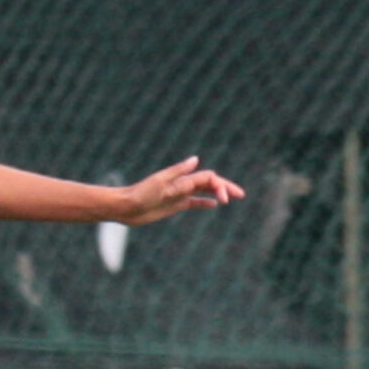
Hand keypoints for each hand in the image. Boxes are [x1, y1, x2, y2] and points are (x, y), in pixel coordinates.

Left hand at [119, 157, 244, 225]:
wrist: (127, 207)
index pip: (207, 178)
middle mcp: (182, 183)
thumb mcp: (162, 186)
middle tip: (241, 195)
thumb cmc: (141, 194)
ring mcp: (179, 193)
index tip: (224, 199)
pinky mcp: (175, 204)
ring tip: (231, 198)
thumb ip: (180, 176)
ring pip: (204, 191)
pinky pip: (194, 202)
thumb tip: (196, 161)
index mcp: (181, 177)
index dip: (219, 186)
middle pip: (209, 182)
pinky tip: (214, 205)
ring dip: (217, 193)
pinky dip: (204, 202)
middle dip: (225, 187)